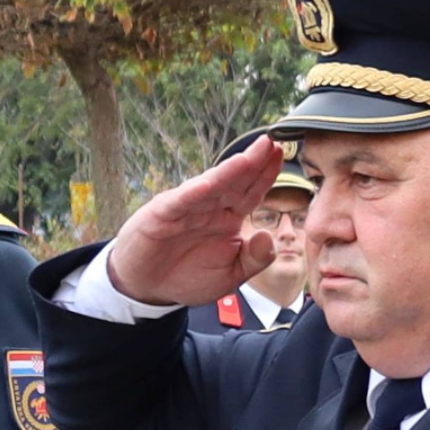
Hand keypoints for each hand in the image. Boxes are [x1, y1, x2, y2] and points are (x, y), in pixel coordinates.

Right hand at [103, 138, 288, 308]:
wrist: (148, 287)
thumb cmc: (188, 276)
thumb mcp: (230, 276)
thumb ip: (254, 260)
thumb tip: (269, 237)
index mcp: (228, 218)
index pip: (251, 191)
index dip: (265, 174)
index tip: (280, 155)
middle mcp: (209, 207)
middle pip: (235, 181)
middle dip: (252, 162)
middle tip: (270, 142)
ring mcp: (186, 208)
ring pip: (210, 187)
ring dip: (228, 173)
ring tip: (247, 158)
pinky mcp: (162, 216)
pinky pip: (180, 203)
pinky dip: (192, 194)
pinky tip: (207, 185)